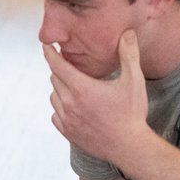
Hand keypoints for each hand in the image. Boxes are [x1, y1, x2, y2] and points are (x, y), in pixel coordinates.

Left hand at [46, 29, 149, 164]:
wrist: (128, 146)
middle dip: (61, 70)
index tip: (46, 45)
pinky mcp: (66, 131)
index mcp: (82, 88)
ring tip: (76, 87)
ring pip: (54, 96)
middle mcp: (69, 103)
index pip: (57, 65)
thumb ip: (129, 55)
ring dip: (61, 88)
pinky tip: (74, 106)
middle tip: (71, 66)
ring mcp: (66, 118)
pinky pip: (55, 114)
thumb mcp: (134, 80)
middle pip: (55, 79)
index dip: (50, 53)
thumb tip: (127, 33)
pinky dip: (61, 107)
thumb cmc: (131, 113)